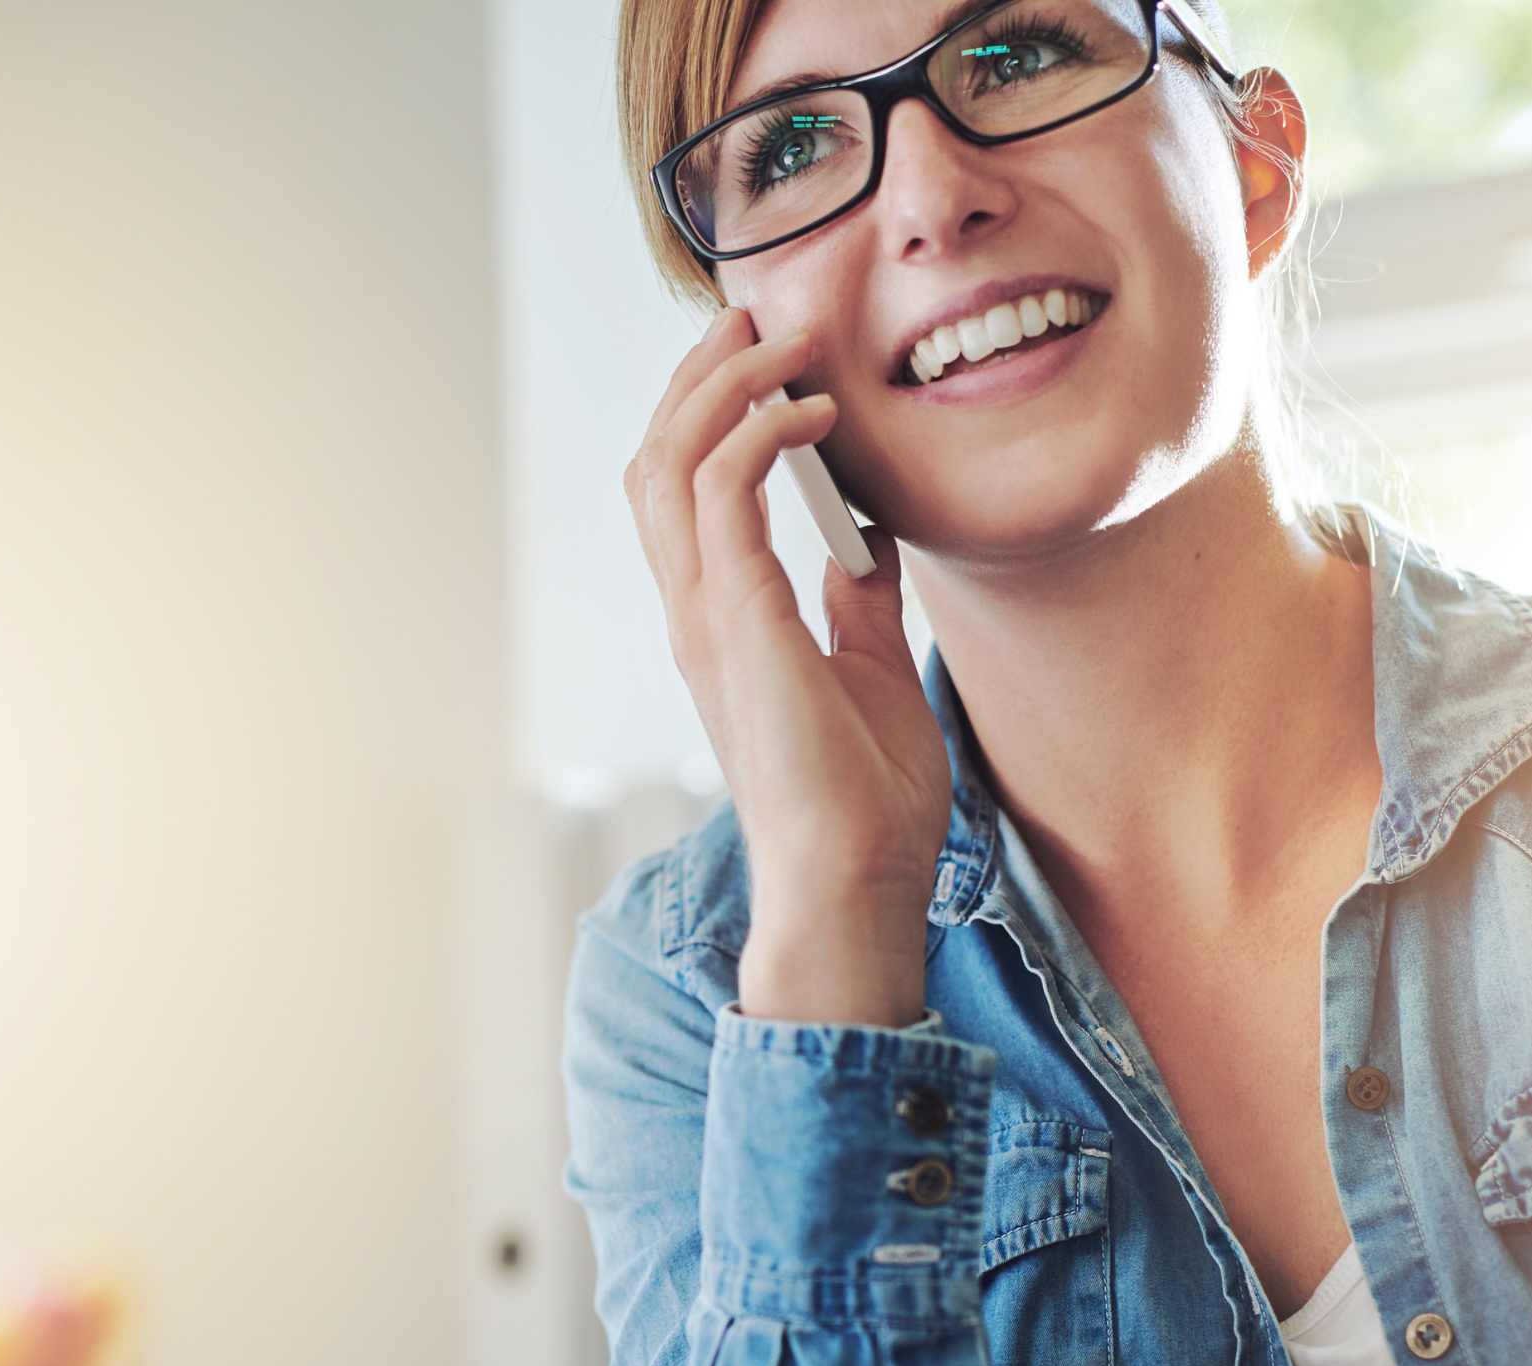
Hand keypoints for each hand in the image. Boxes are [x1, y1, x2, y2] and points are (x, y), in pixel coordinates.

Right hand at [622, 308, 949, 934]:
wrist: (856, 881)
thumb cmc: (865, 802)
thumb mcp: (873, 672)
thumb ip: (860, 605)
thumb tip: (869, 545)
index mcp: (721, 623)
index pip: (682, 490)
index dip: (709, 411)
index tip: (768, 358)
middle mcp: (697, 613)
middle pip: (657, 458)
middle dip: (699, 376)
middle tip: (758, 317)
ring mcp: (708, 618)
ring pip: (672, 461)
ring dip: (723, 385)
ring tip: (783, 342)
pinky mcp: (740, 624)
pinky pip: (724, 495)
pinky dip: (759, 434)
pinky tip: (816, 413)